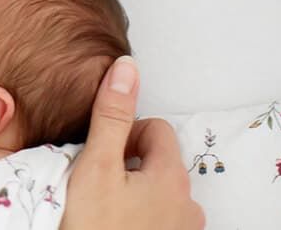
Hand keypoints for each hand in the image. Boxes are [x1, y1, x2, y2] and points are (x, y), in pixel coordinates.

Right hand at [61, 57, 204, 229]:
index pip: (157, 129)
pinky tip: (116, 228)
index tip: (100, 156)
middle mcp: (188, 204)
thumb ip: (111, 116)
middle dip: (130, 166)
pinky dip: (140, 220)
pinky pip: (160, 221)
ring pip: (160, 195)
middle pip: (159, 163)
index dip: (124, 135)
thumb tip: (127, 67)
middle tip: (98, 186)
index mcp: (172, 177)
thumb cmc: (92, 227)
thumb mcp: (94, 167)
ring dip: (136, 195)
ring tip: (105, 211)